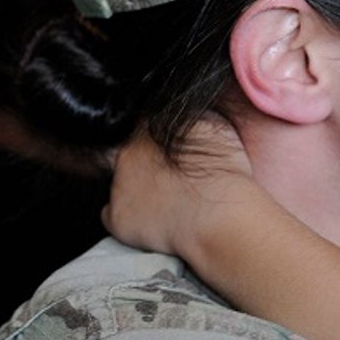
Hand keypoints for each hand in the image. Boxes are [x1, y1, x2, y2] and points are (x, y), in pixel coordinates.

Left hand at [103, 116, 253, 255]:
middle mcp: (128, 152)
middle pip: (132, 156)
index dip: (167, 145)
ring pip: (123, 184)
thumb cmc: (224, 174)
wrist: (218, 215)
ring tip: (172, 203)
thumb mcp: (217, 125)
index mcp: (151, 128)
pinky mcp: (117, 217)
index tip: (180, 157)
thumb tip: (188, 120)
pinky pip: (115, 215)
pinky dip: (131, 218)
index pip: (148, 129)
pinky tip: (157, 221)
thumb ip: (192, 119)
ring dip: (141, 190)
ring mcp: (118, 185)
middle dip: (150, 166)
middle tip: (178, 181)